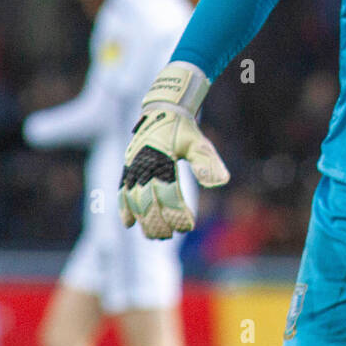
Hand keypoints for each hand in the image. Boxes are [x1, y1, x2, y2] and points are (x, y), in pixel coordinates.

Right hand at [119, 61, 229, 238]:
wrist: (163, 109)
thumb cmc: (185, 129)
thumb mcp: (200, 143)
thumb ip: (208, 162)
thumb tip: (222, 182)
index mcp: (162, 158)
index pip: (169, 193)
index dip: (177, 213)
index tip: (188, 227)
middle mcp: (144, 164)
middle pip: (148, 202)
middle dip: (158, 222)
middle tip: (171, 236)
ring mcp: (133, 166)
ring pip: (134, 200)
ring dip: (143, 220)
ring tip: (155, 236)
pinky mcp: (128, 167)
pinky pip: (122, 190)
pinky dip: (123, 207)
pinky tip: (128, 224)